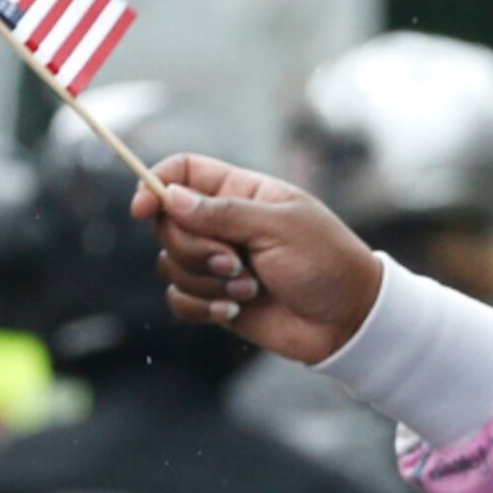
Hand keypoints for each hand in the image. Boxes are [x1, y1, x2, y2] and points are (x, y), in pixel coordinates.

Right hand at [140, 155, 385, 363]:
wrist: (349, 321)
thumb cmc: (326, 263)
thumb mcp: (280, 228)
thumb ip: (223, 213)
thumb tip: (171, 197)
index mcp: (242, 193)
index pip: (183, 172)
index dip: (155, 184)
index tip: (143, 209)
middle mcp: (225, 224)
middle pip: (169, 223)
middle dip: (194, 248)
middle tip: (235, 263)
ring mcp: (220, 263)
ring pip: (171, 264)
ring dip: (206, 282)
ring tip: (250, 290)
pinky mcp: (217, 298)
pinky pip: (180, 299)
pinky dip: (200, 307)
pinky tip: (233, 311)